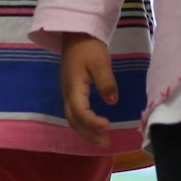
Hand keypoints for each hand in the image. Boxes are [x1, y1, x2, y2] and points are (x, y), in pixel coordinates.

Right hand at [59, 33, 118, 148]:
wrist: (76, 37)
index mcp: (73, 89)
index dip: (93, 122)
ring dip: (86, 132)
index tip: (108, 126)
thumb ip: (106, 82)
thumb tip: (112, 101)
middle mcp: (67, 95)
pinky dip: (83, 124)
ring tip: (101, 140)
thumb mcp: (100, 63)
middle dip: (89, 134)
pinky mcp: (71, 93)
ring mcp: (68, 94)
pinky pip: (74, 114)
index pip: (80, 112)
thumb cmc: (88, 49)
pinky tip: (93, 127)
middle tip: (106, 143)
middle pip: (74, 121)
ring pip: (73, 119)